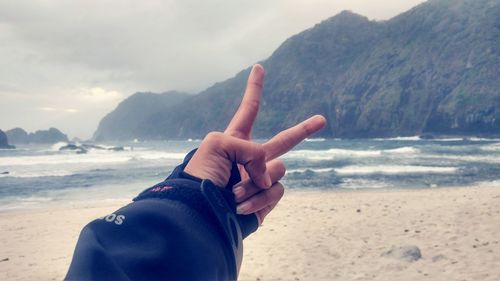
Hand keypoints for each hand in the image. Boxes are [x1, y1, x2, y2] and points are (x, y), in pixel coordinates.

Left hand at [184, 64, 325, 222]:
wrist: (200, 212)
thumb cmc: (202, 175)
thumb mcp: (219, 145)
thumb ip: (252, 150)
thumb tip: (268, 176)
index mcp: (235, 140)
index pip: (249, 110)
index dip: (254, 89)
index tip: (259, 68)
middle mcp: (251, 158)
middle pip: (284, 141)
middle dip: (303, 131)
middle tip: (321, 120)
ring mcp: (261, 178)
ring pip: (278, 169)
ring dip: (255, 181)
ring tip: (234, 191)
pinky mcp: (266, 198)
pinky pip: (277, 190)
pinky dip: (260, 198)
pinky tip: (241, 206)